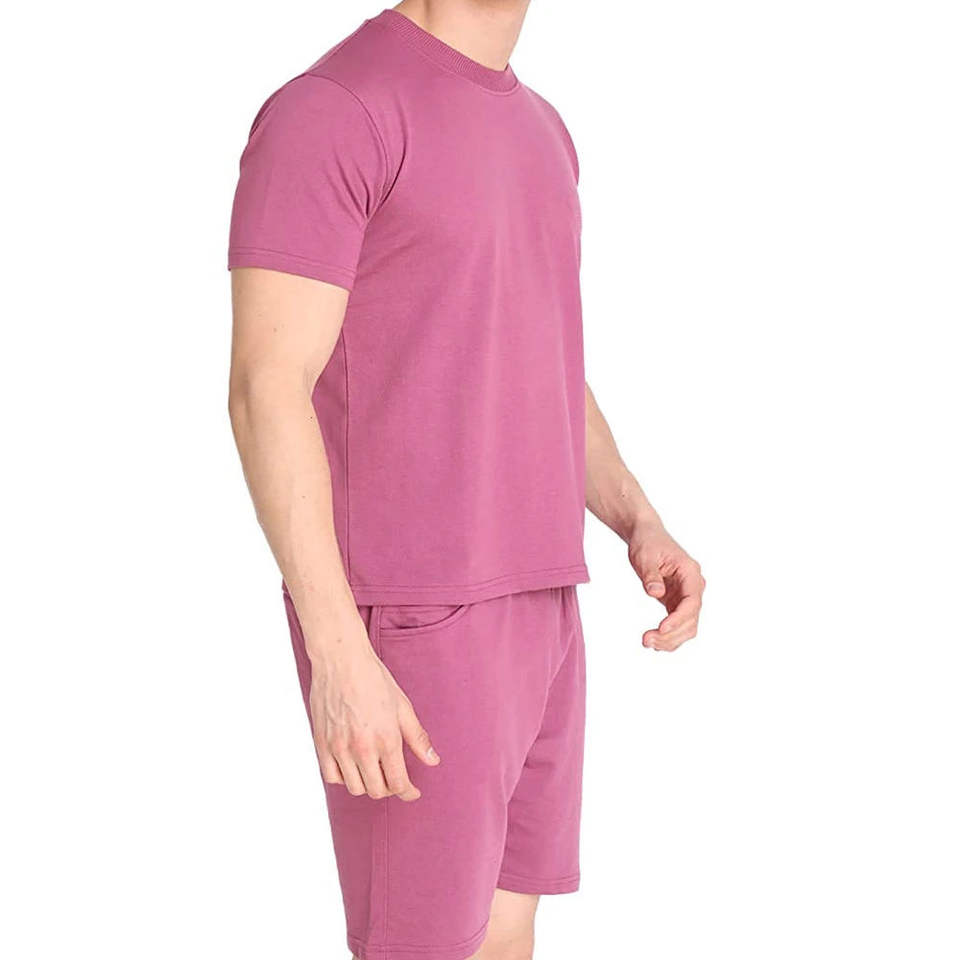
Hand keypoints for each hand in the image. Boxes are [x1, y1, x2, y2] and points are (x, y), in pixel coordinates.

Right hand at [307, 613, 439, 800]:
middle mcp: (362, 748)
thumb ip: (418, 738)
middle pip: (377, 791)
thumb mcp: (403, 706)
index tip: (413, 792)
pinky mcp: (322, 744)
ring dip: (367, 785)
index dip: (408, 792)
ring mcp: (339, 747)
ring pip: (355, 788)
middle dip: (390, 789)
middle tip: (395, 778)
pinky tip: (352, 766)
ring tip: (374, 771)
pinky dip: (344, 778)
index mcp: (387, 739)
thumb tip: (433, 761)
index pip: (399, 783)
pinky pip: (332, 777)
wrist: (341, 660)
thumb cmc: (374, 679)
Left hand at [628, 521, 704, 650]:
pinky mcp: (676, 602)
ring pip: (687, 626)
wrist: (646, 535)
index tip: (661, 628)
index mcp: (690, 573)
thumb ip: (651, 575)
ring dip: (670, 639)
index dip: (679, 618)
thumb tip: (655, 592)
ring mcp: (686, 596)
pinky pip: (677, 624)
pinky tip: (653, 641)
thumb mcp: (645, 556)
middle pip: (691, 619)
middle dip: (672, 634)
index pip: (692, 602)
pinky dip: (668, 635)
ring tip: (647, 642)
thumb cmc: (647, 542)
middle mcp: (693, 586)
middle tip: (647, 641)